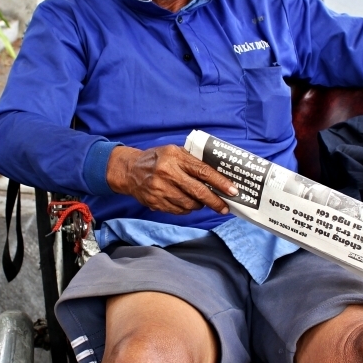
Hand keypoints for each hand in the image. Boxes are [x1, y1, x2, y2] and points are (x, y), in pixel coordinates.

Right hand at [106, 145, 237, 214]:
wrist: (130, 171)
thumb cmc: (157, 159)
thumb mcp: (174, 151)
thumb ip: (192, 161)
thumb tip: (217, 176)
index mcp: (175, 158)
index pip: (203, 172)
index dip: (220, 183)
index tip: (232, 191)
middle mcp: (168, 173)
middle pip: (198, 192)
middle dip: (215, 202)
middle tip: (224, 208)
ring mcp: (160, 189)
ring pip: (189, 204)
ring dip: (200, 205)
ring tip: (203, 202)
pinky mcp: (156, 202)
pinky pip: (178, 210)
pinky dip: (186, 209)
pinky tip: (187, 203)